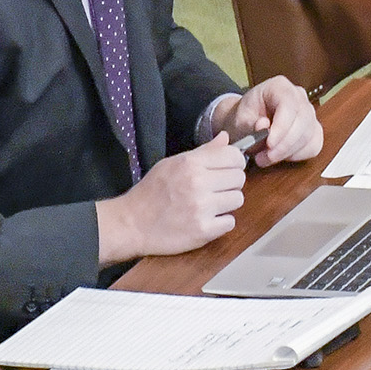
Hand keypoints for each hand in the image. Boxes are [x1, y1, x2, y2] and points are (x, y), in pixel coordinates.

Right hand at [96, 134, 246, 264]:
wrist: (131, 224)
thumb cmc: (151, 192)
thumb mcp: (172, 164)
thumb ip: (203, 151)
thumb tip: (226, 138)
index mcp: (190, 164)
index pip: (234, 156)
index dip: (234, 163)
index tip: (227, 169)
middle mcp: (198, 183)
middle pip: (239, 178)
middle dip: (230, 184)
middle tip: (215, 190)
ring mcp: (201, 208)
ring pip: (238, 200)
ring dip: (226, 204)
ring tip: (209, 205)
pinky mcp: (203, 231)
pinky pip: (230, 223)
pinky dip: (220, 223)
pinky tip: (206, 220)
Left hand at [215, 77, 323, 167]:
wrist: (247, 124)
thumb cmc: (244, 118)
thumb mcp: (240, 120)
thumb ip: (249, 123)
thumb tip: (263, 126)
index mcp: (279, 86)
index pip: (288, 105)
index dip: (281, 127)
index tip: (269, 144)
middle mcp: (298, 96)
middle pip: (302, 121)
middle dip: (284, 145)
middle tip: (264, 157)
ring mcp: (309, 112)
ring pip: (308, 135)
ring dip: (287, 152)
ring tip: (266, 158)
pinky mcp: (314, 129)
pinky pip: (313, 145)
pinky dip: (298, 155)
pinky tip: (282, 155)